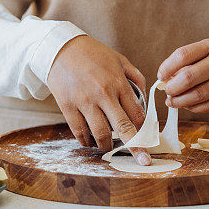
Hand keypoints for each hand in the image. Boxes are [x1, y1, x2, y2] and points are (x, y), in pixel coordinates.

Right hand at [48, 35, 149, 164]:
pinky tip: (90, 142)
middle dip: (135, 147)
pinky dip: (86, 141)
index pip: (137, 113)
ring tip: (109, 147)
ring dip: (107, 146)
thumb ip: (136, 78)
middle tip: (143, 161)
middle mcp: (103, 94)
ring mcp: (84, 101)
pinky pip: (79, 131)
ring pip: (100, 133)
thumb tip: (145, 99)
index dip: (144, 130)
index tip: (147, 141)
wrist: (60, 48)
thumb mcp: (119, 59)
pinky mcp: (67, 106)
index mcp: (118, 82)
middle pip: (123, 127)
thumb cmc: (93, 54)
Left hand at [158, 37, 208, 112]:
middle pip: (189, 78)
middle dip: (172, 88)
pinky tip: (188, 106)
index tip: (161, 75)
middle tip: (167, 91)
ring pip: (199, 95)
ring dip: (181, 101)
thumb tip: (168, 78)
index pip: (183, 55)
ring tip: (173, 101)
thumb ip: (193, 59)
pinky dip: (195, 108)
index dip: (167, 67)